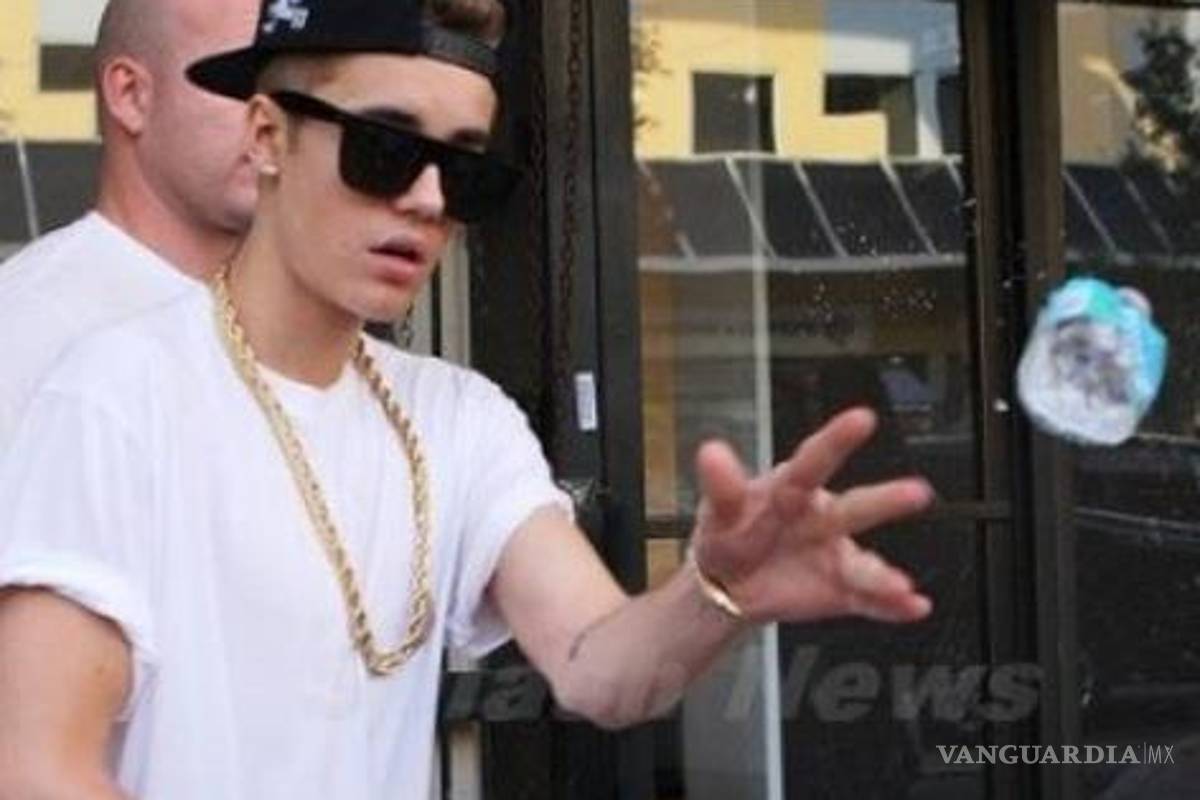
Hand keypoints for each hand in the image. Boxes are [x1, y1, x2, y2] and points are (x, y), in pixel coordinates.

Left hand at [691, 407, 933, 624]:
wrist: (729, 581)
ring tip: (901, 584)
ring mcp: (834, 555)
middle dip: (884, 502)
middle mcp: (823, 519)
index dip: (837, 439)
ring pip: (862, 564)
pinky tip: (913, 606)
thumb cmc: (731, 530)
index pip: (813, 462)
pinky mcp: (838, 590)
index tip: (863, 418)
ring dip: (884, 573)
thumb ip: (722, 485)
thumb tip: (711, 451)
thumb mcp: (720, 508)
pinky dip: (891, 606)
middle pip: (853, 509)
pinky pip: (867, 600)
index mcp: (793, 490)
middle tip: (917, 492)